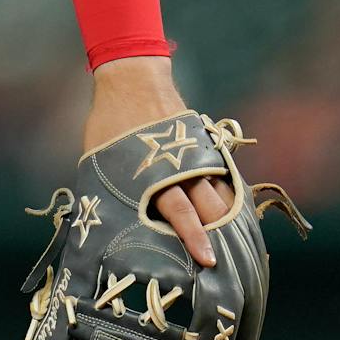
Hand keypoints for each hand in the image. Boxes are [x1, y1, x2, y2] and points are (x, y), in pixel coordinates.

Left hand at [79, 57, 229, 267]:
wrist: (132, 79)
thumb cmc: (110, 123)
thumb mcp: (100, 161)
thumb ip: (113, 193)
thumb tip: (111, 227)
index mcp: (152, 174)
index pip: (180, 213)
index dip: (195, 239)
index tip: (208, 260)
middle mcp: (179, 166)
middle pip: (210, 208)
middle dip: (221, 235)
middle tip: (228, 261)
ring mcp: (196, 154)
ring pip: (223, 193)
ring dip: (230, 218)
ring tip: (239, 243)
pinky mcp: (205, 144)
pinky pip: (224, 176)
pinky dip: (231, 195)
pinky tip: (236, 213)